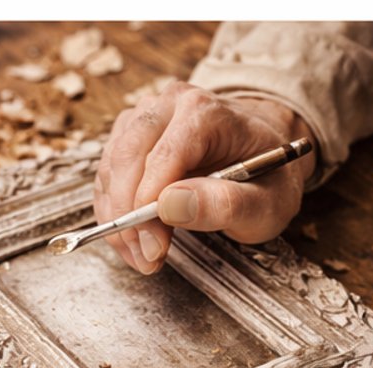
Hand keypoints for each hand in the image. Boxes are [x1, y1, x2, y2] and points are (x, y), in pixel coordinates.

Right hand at [96, 82, 314, 273]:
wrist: (261, 152)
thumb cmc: (267, 175)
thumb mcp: (266, 202)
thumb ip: (225, 204)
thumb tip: (170, 205)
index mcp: (206, 112)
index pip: (163, 156)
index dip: (149, 205)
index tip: (154, 247)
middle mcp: (169, 106)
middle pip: (126, 159)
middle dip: (127, 217)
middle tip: (144, 257)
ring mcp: (144, 118)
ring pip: (109, 170)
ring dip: (117, 220)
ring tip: (142, 253)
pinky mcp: (127, 136)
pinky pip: (105, 177)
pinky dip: (113, 212)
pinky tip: (134, 237)